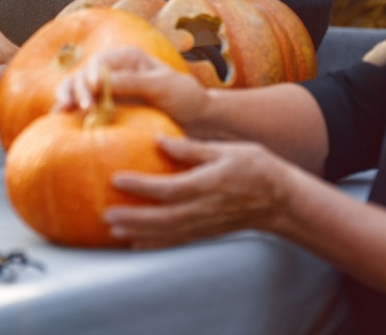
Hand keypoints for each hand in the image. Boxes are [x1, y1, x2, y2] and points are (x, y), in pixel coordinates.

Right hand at [58, 46, 210, 128]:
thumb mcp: (161, 86)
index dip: (90, 78)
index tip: (90, 96)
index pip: (98, 63)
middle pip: (82, 75)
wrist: (196, 119)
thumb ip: (131, 83)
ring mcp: (107, 90)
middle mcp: (113, 71)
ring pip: (76, 89)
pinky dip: (69, 111)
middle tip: (77, 109)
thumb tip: (97, 83)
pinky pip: (81, 107)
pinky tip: (59, 120)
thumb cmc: (184, 97)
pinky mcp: (105, 108)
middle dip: (75, 90)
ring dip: (67, 99)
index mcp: (127, 58)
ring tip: (61, 114)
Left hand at [104, 137, 296, 247]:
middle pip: (162, 217)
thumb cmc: (256, 168)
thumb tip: (160, 140)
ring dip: (138, 233)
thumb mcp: (226, 150)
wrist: (281, 200)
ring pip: (166, 233)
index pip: (168, 188)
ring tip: (112, 230)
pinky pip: (177, 240)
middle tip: (105, 213)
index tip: (116, 178)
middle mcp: (203, 209)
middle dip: (132, 218)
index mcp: (207, 185)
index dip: (141, 186)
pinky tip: (135, 244)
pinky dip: (155, 244)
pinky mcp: (206, 232)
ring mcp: (204, 224)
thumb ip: (192, 149)